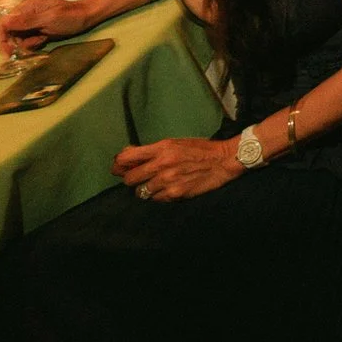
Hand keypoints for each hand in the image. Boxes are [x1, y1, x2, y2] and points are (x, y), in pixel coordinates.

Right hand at [0, 0, 96, 57]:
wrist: (86, 17)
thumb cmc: (70, 16)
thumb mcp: (49, 18)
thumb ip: (27, 21)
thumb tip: (5, 23)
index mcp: (24, 8)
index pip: (2, 24)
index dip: (0, 39)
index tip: (7, 53)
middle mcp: (23, 15)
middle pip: (7, 34)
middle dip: (14, 44)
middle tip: (25, 50)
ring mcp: (29, 24)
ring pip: (17, 40)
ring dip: (27, 44)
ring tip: (42, 39)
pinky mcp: (36, 31)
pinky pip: (26, 42)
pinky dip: (33, 44)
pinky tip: (44, 39)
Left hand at [113, 136, 244, 202]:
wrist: (223, 160)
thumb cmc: (199, 149)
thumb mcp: (175, 143)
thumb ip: (152, 150)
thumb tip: (128, 155)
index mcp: (161, 148)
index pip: (126, 158)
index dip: (118, 165)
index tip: (119, 168)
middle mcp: (161, 164)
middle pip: (129, 178)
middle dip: (131, 179)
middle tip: (138, 178)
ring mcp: (168, 180)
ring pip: (141, 191)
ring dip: (144, 189)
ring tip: (155, 184)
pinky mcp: (175, 193)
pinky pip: (155, 199)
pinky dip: (157, 196)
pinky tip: (166, 189)